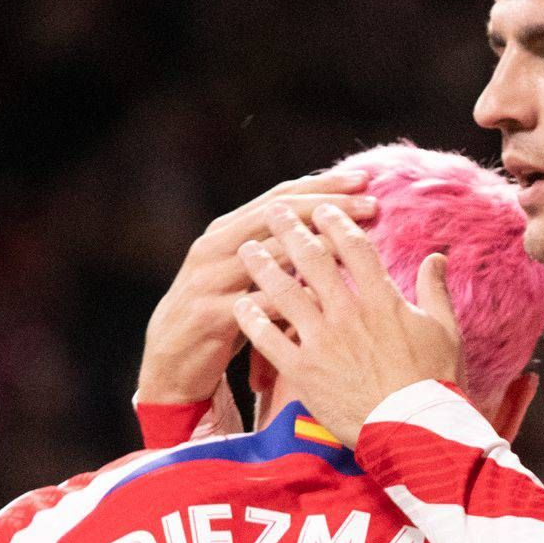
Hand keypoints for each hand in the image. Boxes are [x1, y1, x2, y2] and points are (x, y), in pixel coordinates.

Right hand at [140, 171, 380, 410]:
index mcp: (225, 230)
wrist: (171, 362)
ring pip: (271, 254)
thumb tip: (328, 226)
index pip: (280, 196)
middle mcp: (215, 247)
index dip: (323, 186)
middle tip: (372, 204)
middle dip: (329, 207)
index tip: (363, 179)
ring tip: (358, 244)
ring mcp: (209, 280)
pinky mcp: (210, 315)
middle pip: (278, 215)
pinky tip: (330, 298)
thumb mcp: (243, 275)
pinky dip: (295, 300)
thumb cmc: (221, 315)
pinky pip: (261, 304)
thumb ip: (274, 249)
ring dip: (318, 247)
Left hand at [235, 202, 463, 443]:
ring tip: (247, 248)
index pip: (354, 248)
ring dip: (263, 266)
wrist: (414, 431)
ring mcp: (323, 342)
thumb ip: (435, 290)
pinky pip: (269, 339)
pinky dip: (253, 319)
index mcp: (383, 301)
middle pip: (312, 260)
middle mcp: (348, 314)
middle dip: (290, 230)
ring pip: (284, 293)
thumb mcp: (445, 331)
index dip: (337, 223)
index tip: (322, 210)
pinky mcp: (304, 372)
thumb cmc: (435, 382)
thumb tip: (436, 257)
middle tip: (274, 212)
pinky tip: (241, 304)